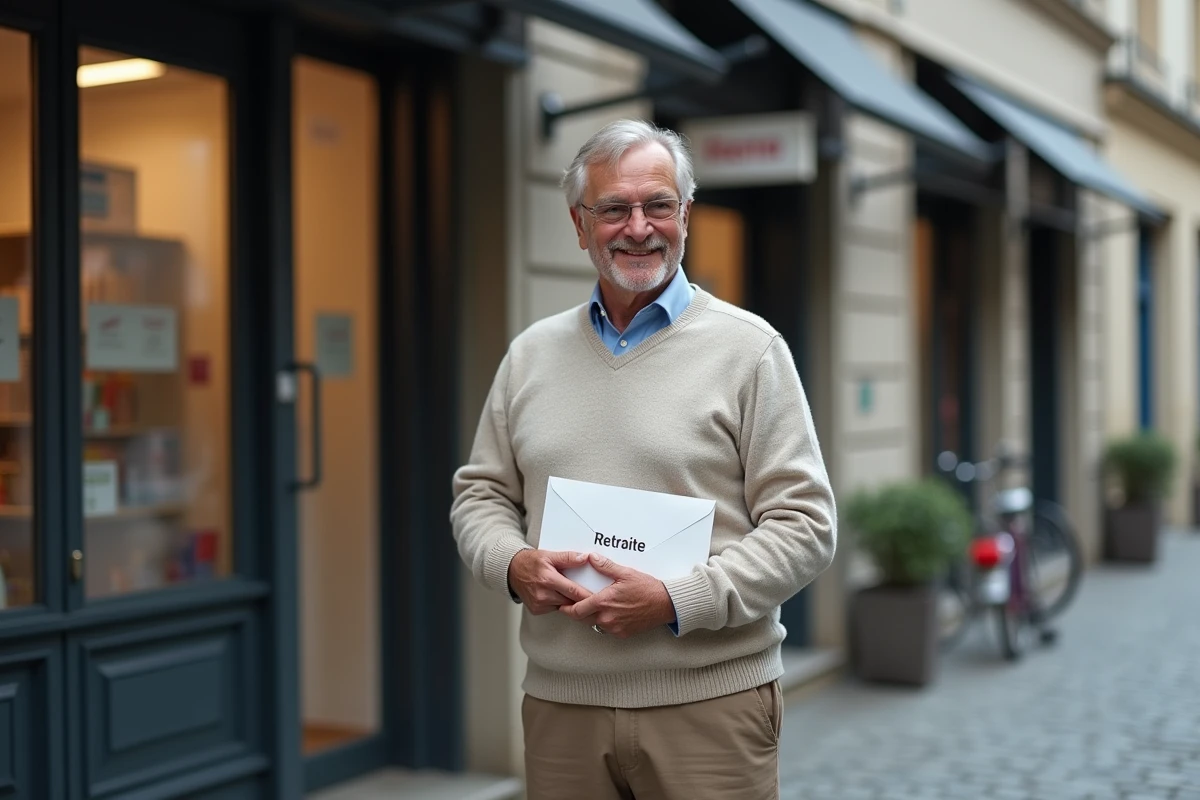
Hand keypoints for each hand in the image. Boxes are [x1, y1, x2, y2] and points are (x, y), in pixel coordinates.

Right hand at [507, 549, 592, 614]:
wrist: (512, 571)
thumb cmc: (531, 562)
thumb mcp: (549, 555)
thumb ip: (568, 557)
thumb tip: (585, 558)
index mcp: (548, 580)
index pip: (573, 591)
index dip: (588, 595)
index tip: (599, 596)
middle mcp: (543, 594)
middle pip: (570, 601)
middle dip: (581, 599)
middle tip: (595, 597)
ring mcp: (539, 604)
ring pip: (563, 606)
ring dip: (570, 601)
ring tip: (575, 593)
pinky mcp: (536, 610)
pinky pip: (554, 608)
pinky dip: (559, 603)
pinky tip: (559, 595)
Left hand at [559, 553, 675, 638]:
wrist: (666, 604)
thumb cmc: (647, 588)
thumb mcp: (625, 573)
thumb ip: (605, 566)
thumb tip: (591, 557)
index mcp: (604, 602)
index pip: (577, 609)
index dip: (566, 607)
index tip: (562, 603)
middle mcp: (607, 618)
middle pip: (582, 619)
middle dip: (575, 612)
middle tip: (571, 604)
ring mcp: (615, 628)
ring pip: (593, 624)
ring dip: (589, 617)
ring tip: (590, 606)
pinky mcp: (622, 633)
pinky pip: (606, 629)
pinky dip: (603, 622)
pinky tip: (606, 612)